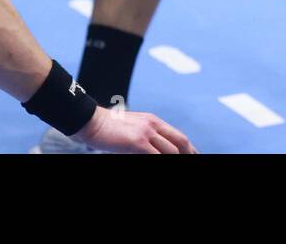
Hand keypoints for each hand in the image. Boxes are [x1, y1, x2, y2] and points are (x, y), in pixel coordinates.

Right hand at [77, 106, 197, 153]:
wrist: (91, 121)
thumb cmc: (108, 128)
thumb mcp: (132, 128)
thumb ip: (145, 135)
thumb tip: (154, 148)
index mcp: (153, 120)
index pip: (177, 136)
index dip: (188, 148)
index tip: (194, 155)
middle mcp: (153, 124)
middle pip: (180, 142)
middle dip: (189, 154)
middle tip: (194, 161)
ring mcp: (146, 132)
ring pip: (171, 151)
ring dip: (176, 159)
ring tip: (180, 166)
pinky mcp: (138, 142)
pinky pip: (156, 156)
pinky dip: (161, 162)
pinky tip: (161, 165)